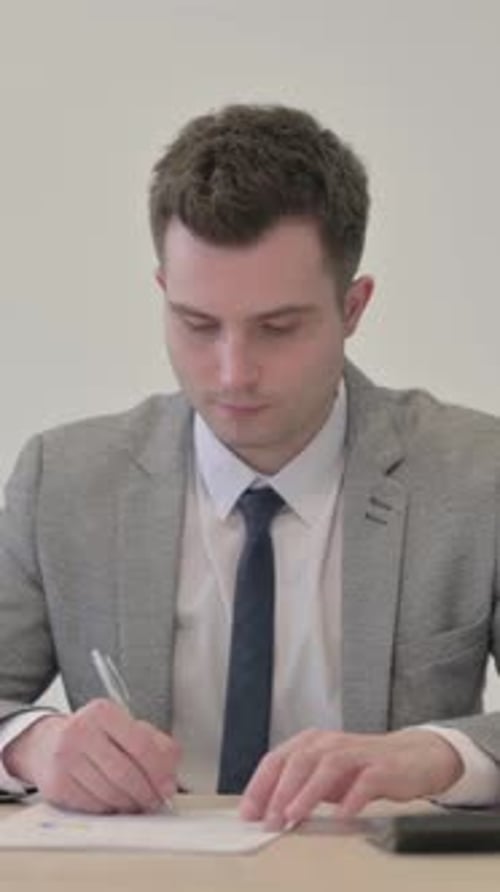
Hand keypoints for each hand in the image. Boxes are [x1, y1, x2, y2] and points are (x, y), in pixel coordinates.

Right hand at [3, 699, 179, 813]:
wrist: (46, 743)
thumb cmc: (93, 735)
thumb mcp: (124, 726)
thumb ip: (154, 742)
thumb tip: (171, 768)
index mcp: (102, 712)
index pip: (140, 745)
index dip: (159, 770)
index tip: (168, 785)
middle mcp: (81, 732)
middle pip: (126, 773)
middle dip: (147, 792)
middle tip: (157, 799)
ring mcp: (65, 759)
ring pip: (110, 793)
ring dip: (131, 804)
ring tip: (139, 802)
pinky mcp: (56, 785)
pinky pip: (93, 806)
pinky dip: (111, 809)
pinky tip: (116, 802)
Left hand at [239, 728, 462, 828]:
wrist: (412, 758)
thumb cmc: (363, 769)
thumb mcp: (326, 777)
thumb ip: (300, 790)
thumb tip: (268, 814)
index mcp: (312, 743)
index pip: (278, 759)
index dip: (260, 785)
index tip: (248, 813)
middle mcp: (331, 743)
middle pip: (299, 760)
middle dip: (280, 791)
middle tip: (269, 820)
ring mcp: (357, 754)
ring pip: (327, 766)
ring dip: (307, 792)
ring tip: (293, 815)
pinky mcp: (382, 768)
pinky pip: (365, 782)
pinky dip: (351, 798)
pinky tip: (341, 816)